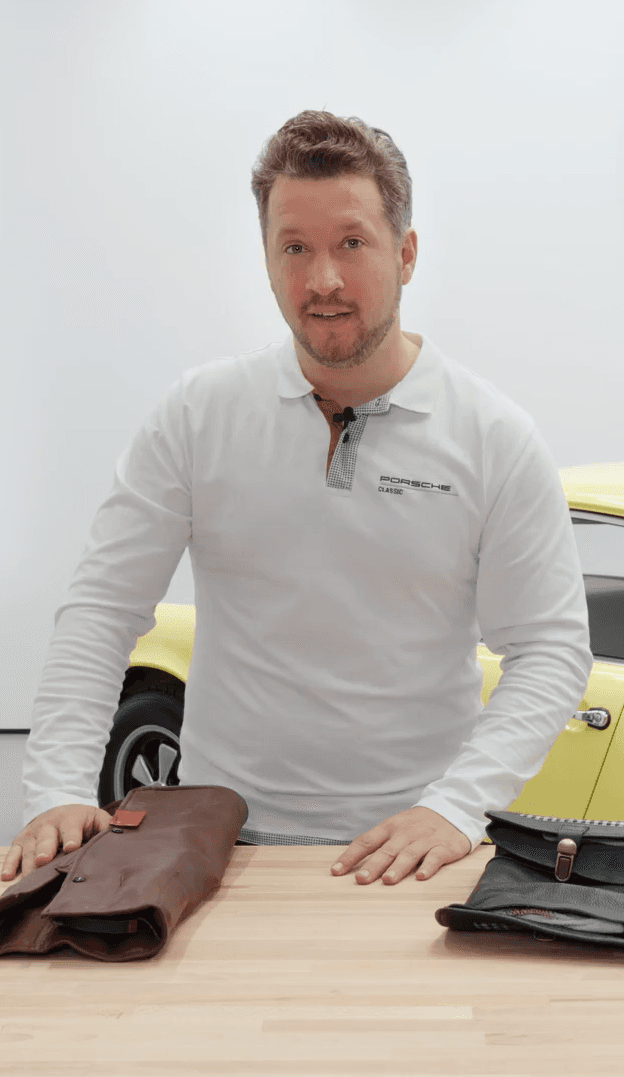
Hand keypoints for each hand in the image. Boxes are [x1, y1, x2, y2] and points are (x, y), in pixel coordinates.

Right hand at [1, 804, 112, 881]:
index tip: (71, 847)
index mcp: (70, 818)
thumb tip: (125, 832)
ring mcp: (33, 833)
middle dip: (44, 849)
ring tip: (29, 878)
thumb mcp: (97, 818)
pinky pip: (13, 853)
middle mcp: (49, 824)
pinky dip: (10, 864)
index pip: (70, 828)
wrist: (59, 810)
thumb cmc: (81, 820)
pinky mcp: (21, 841)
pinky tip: (8, 877)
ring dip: (28, 863)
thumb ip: (109, 826)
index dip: (71, 837)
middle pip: (45, 838)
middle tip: (43, 860)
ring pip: (28, 848)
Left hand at [330, 806, 470, 884]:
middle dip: (373, 865)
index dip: (350, 856)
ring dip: (398, 868)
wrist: (452, 810)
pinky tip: (421, 876)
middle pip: (386, 850)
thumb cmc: (417, 824)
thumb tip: (353, 863)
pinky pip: (435, 857)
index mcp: (389, 827)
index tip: (336, 871)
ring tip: (388, 880)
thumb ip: (379, 843)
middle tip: (361, 879)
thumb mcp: (396, 827)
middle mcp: (405, 833)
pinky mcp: (444, 847)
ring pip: (409, 854)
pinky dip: (428, 866)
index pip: (366, 841)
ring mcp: (424, 839)